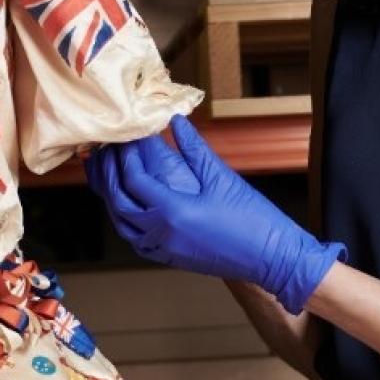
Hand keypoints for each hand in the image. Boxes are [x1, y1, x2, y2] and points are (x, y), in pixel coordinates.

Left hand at [85, 116, 342, 313]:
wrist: (272, 258)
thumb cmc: (252, 218)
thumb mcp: (222, 177)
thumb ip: (194, 148)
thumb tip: (176, 121)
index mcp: (172, 212)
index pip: (134, 179)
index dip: (125, 155)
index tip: (125, 136)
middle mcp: (161, 234)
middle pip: (118, 202)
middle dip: (109, 174)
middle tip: (107, 151)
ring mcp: (164, 250)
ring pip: (122, 224)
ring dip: (112, 198)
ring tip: (110, 174)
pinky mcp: (171, 258)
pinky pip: (135, 240)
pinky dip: (126, 220)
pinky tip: (129, 205)